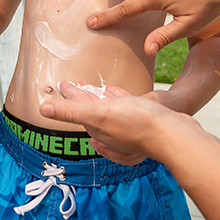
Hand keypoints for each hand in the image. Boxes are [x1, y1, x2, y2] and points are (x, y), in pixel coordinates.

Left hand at [41, 81, 198, 165]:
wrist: (176, 135)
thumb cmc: (138, 124)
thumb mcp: (99, 114)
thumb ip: (71, 111)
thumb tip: (42, 109)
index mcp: (97, 127)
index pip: (77, 109)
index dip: (68, 95)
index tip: (61, 84)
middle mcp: (111, 130)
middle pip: (91, 110)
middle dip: (80, 98)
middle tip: (71, 85)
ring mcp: (128, 127)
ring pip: (108, 109)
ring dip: (99, 98)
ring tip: (93, 88)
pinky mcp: (144, 121)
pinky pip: (126, 107)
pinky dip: (118, 99)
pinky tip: (119, 93)